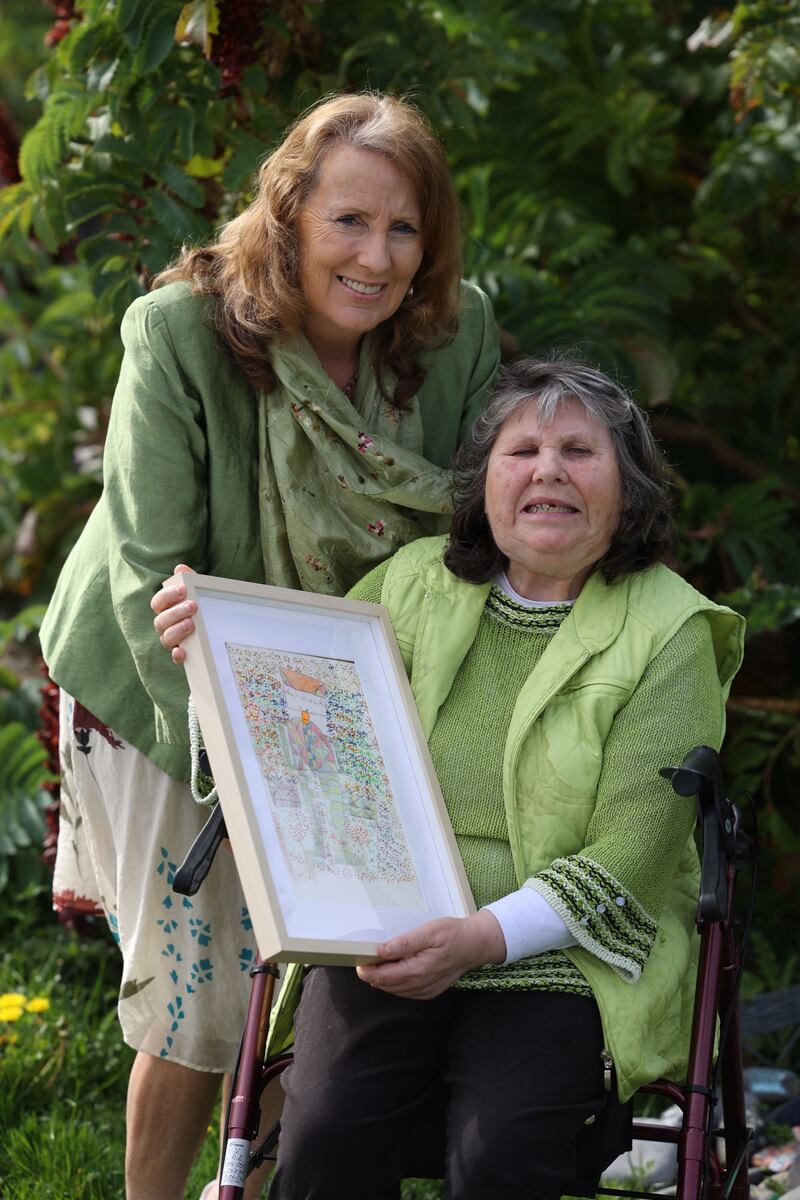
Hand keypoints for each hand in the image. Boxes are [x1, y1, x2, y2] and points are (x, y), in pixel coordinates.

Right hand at [151, 564, 196, 663]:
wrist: (224, 628)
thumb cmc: (205, 607)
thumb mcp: (201, 593)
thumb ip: (191, 581)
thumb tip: (180, 568)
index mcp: (167, 609)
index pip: (158, 603)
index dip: (167, 596)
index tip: (183, 590)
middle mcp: (166, 626)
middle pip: (160, 621)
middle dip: (175, 613)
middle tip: (193, 606)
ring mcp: (173, 642)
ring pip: (165, 638)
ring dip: (177, 630)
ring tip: (192, 624)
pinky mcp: (184, 655)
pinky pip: (175, 657)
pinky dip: (177, 655)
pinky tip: (182, 651)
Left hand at [356, 910, 505, 999]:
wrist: (475, 945)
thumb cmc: (454, 934)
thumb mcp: (429, 931)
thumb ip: (405, 943)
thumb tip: (381, 950)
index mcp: (418, 970)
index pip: (384, 976)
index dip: (367, 970)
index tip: (358, 960)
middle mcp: (420, 985)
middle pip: (386, 985)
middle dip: (372, 974)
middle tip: (363, 959)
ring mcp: (425, 991)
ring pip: (394, 990)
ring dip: (383, 979)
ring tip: (375, 964)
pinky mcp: (429, 992)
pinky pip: (405, 992)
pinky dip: (395, 984)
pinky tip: (393, 971)